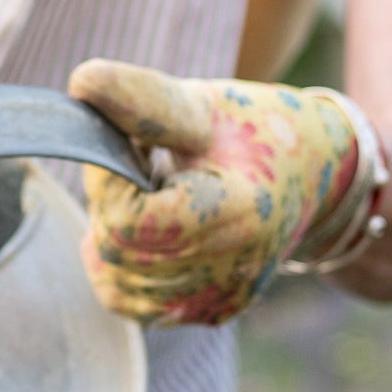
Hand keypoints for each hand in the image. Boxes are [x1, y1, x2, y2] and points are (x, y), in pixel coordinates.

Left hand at [66, 60, 370, 326]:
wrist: (310, 171)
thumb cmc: (253, 128)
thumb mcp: (200, 104)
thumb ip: (141, 100)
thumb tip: (80, 80)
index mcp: (235, 212)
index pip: (127, 220)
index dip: (105, 180)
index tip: (124, 144)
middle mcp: (232, 268)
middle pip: (118, 252)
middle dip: (108, 203)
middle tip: (136, 164)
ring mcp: (222, 297)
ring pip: (116, 283)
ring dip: (114, 235)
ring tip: (149, 194)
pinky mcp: (214, 310)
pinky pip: (135, 305)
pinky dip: (123, 269)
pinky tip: (146, 230)